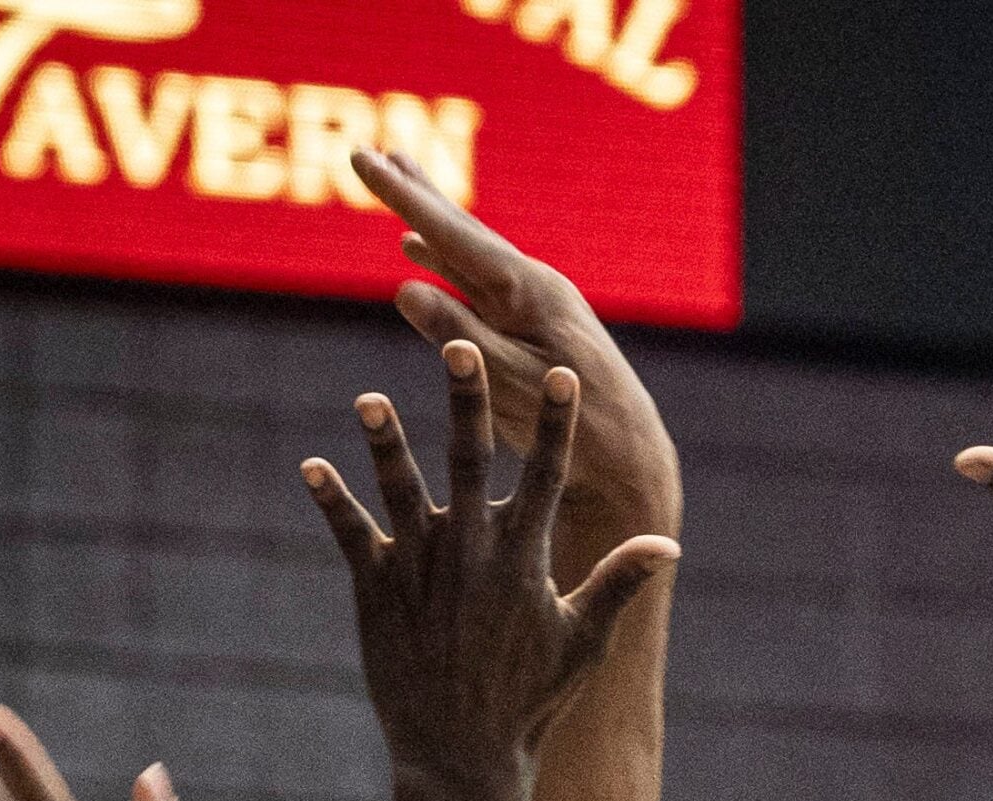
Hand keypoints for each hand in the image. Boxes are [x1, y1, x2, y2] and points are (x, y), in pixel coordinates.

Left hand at [301, 341, 678, 799]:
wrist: (463, 757)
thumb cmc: (529, 702)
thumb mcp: (583, 645)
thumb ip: (618, 585)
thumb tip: (667, 547)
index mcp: (525, 560)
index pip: (548, 478)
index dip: (557, 425)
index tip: (564, 376)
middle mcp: (472, 553)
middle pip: (470, 460)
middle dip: (467, 401)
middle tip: (459, 346)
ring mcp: (421, 568)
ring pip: (399, 487)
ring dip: (384, 441)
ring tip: (370, 399)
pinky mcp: (376, 590)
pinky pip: (350, 533)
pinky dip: (331, 500)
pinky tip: (312, 466)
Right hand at [352, 147, 679, 574]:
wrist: (631, 457)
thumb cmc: (578, 429)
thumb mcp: (512, 385)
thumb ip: (461, 337)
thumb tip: (404, 289)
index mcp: (529, 291)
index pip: (452, 234)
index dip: (402, 197)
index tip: (361, 158)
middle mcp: (533, 286)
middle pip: (463, 229)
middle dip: (416, 191)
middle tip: (375, 151)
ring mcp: (534, 306)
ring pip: (468, 253)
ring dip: (429, 221)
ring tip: (400, 182)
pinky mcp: (532, 329)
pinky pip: (476, 284)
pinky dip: (444, 263)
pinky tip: (421, 256)